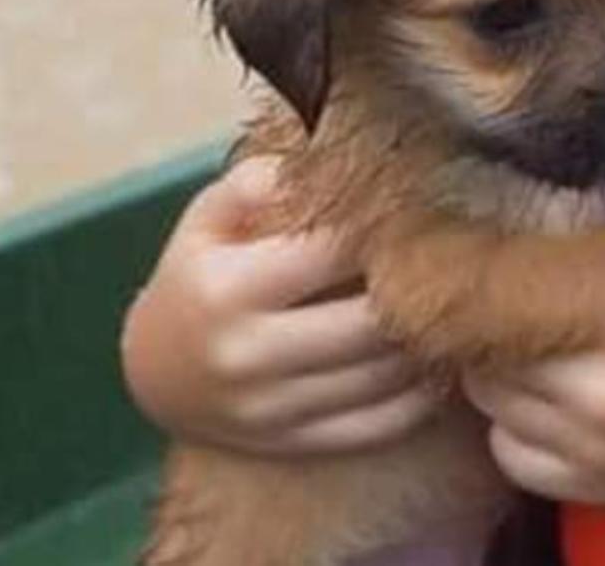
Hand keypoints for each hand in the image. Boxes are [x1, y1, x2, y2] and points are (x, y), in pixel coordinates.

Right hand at [120, 157, 440, 455]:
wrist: (153, 374)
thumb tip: (322, 162)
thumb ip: (261, 181)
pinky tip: (435, 355)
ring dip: (428, 336)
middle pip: (372, 321)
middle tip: (449, 256)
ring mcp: (271, 409)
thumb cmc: (200, 273)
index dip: (387, 224)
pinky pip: (381, 423)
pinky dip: (423, 392)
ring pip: (385, 374)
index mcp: (227, 290)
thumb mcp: (210, 217)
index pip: (335, 250)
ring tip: (451, 299)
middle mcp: (247, 355)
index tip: (418, 205)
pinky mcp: (294, 444)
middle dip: (420, 286)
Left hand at [463, 266, 604, 511]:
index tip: (532, 267)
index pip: (514, 321)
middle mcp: (588, 418)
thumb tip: (584, 202)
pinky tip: (551, 403)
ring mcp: (584, 459)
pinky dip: (515, 428)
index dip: (517, 288)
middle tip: (536, 303)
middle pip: (492, 366)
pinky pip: (509, 453)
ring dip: (507, 376)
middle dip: (506, 332)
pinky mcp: (582, 491)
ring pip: (492, 407)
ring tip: (547, 346)